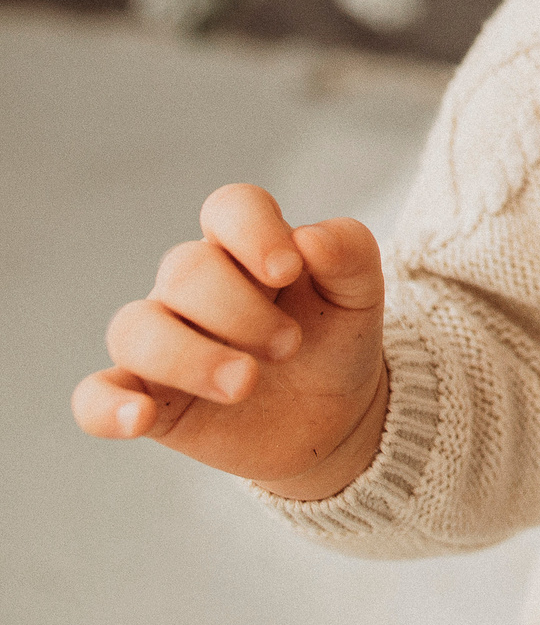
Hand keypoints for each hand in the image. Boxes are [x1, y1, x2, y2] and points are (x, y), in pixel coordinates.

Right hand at [71, 183, 389, 501]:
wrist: (332, 414)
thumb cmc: (337, 338)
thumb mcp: (360, 295)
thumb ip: (349, 253)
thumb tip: (311, 240)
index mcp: (247, 246)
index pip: (229, 207)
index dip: (253, 231)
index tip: (289, 271)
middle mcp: (194, 286)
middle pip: (186, 270)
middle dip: (241, 311)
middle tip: (290, 347)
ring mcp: (163, 341)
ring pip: (136, 328)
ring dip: (190, 357)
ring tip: (245, 385)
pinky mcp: (146, 397)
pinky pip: (95, 395)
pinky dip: (107, 406)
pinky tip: (139, 417)